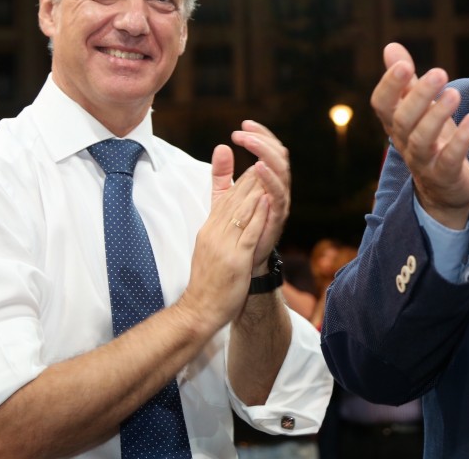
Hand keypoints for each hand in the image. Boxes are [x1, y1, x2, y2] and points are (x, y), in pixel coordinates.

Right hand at [181, 146, 269, 329]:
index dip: (243, 180)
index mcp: (209, 228)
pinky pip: (248, 233)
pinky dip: (258, 215)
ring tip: (268, 170)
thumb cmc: (208, 279)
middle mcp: (214, 232)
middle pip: (234, 199)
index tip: (257, 164)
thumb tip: (221, 201)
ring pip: (241, 211)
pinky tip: (267, 201)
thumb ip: (218, 227)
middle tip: (265, 158)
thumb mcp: (209, 245)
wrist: (199, 309)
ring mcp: (224, 245)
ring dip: (256, 189)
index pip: (226, 198)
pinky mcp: (235, 259)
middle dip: (251, 178)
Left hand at [231, 121, 289, 271]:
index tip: (243, 124)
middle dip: (261, 140)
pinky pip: (279, 194)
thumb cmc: (236, 227)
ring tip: (250, 143)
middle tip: (241, 133)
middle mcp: (277, 187)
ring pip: (282, 170)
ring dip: (266, 154)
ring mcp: (279, 201)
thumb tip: (221, 146)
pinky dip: (270, 179)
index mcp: (267, 179)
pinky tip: (258, 167)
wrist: (240, 259)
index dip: (260, 134)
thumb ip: (222, 173)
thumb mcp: (224, 196)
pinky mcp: (277, 216)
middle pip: (279, 155)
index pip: (270, 149)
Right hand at [370, 43, 468, 228]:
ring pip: (422, 139)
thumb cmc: (432, 141)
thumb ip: (406, 81)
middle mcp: (404, 142)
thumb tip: (390, 47)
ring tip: (454, 94)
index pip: (382, 104)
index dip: (390, 85)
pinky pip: (450, 159)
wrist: (444, 190)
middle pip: (403, 119)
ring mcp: (423, 161)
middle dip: (419, 95)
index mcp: (395, 124)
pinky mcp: (445, 175)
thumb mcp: (419, 109)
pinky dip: (462, 139)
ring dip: (437, 115)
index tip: (404, 64)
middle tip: (439, 72)